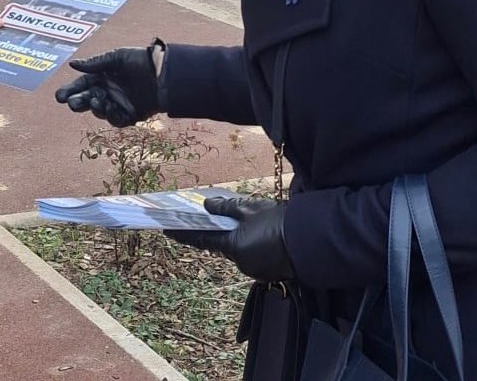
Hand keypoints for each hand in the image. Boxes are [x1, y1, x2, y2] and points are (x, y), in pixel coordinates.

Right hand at [54, 45, 160, 126]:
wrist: (166, 73)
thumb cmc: (142, 61)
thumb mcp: (118, 57)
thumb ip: (96, 62)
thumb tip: (72, 64)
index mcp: (103, 76)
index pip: (82, 85)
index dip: (70, 90)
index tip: (59, 96)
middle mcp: (108, 91)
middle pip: (86, 100)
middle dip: (77, 102)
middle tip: (71, 102)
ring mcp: (118, 104)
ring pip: (99, 111)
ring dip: (94, 107)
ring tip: (95, 100)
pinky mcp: (130, 116)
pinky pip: (115, 119)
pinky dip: (110, 115)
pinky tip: (109, 107)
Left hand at [167, 197, 293, 283]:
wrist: (310, 241)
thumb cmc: (278, 223)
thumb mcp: (251, 209)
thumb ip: (227, 207)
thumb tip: (207, 204)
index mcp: (233, 247)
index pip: (202, 240)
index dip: (184, 234)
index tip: (167, 229)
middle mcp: (241, 262)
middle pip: (224, 245)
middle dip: (222, 231)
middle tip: (221, 215)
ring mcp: (255, 270)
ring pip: (241, 250)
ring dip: (241, 237)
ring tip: (253, 221)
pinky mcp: (268, 271)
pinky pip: (254, 255)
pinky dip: (253, 245)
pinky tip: (264, 233)